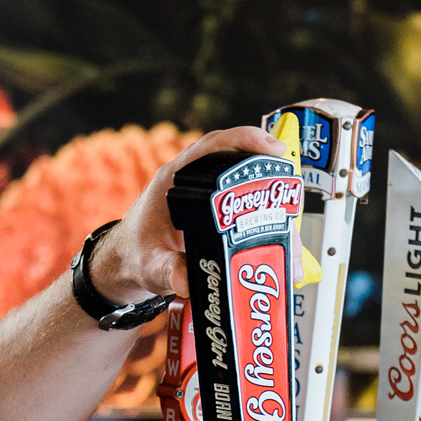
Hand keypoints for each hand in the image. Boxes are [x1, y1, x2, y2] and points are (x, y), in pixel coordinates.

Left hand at [86, 122, 285, 308]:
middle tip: (291, 194)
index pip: (214, 145)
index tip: (273, 148)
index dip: (246, 140)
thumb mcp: (149, 265)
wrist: (129, 265)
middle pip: (242, 166)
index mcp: (176, 179)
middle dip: (271, 177)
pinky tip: (282, 251)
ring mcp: (211, 200)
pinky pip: (251, 216)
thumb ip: (166, 271)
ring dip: (274, 212)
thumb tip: (186, 280)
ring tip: (291, 240)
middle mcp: (197, 183)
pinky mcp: (221, 219)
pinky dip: (268, 231)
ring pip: (251, 193)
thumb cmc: (136, 255)